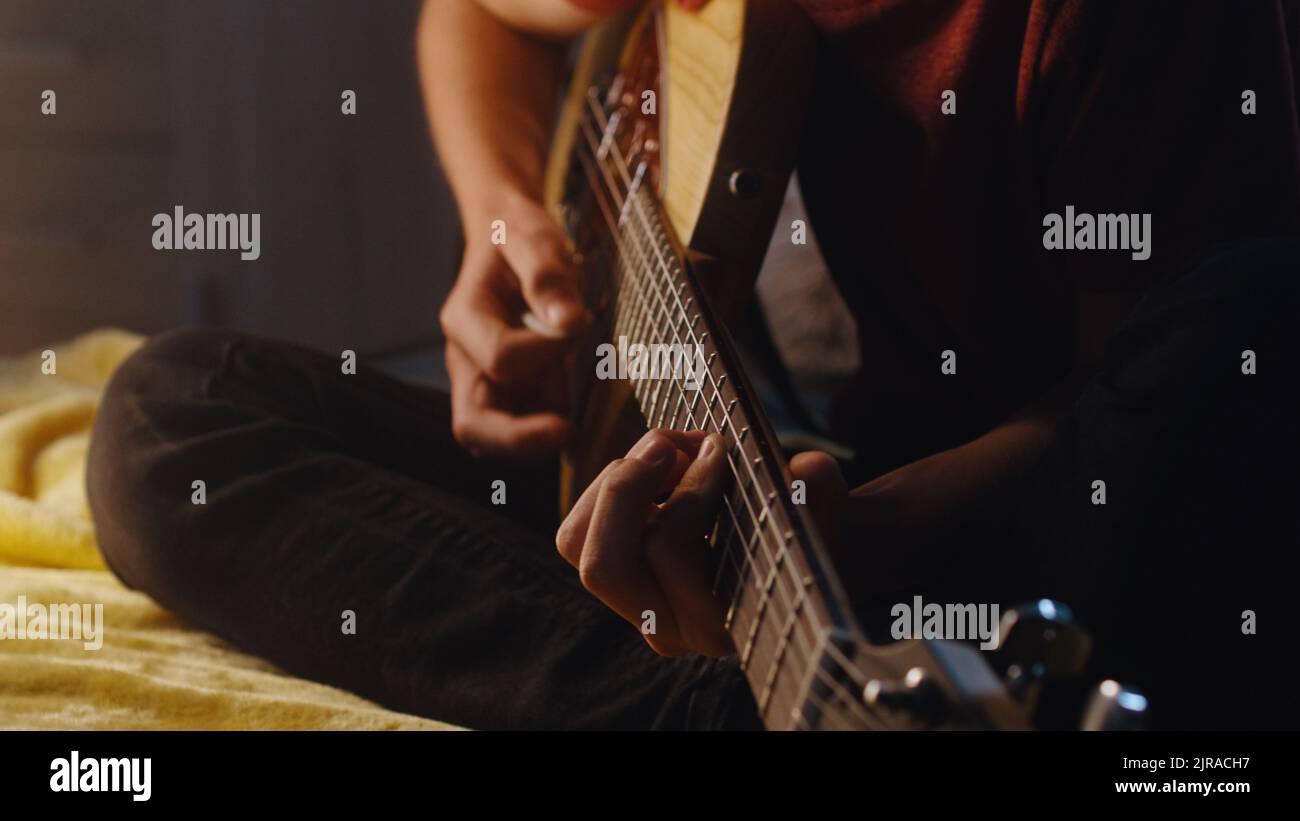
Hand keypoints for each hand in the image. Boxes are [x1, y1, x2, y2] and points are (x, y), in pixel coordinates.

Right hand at [439, 194, 589, 460]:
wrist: (506, 238)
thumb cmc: (517, 236)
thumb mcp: (534, 238)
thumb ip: (548, 276)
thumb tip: (569, 323)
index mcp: (464, 319)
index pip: (500, 360)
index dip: (545, 352)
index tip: (575, 323)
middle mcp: (466, 360)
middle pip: (473, 426)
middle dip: (520, 440)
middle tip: (568, 430)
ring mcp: (483, 382)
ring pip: (496, 440)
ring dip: (539, 432)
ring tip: (567, 387)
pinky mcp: (505, 394)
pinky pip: (522, 429)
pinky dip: (548, 422)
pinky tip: (564, 386)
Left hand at [556, 428, 846, 656]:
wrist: (796, 549)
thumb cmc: (805, 528)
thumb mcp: (820, 511)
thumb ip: (820, 498)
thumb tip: (808, 472)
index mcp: (718, 626)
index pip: (667, 550)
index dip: (688, 486)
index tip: (720, 447)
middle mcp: (667, 631)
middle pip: (604, 565)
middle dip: (629, 488)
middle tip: (674, 442)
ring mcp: (631, 608)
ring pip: (576, 544)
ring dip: (616, 484)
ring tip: (667, 452)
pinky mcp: (612, 580)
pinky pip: (574, 535)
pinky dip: (605, 488)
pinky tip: (656, 469)